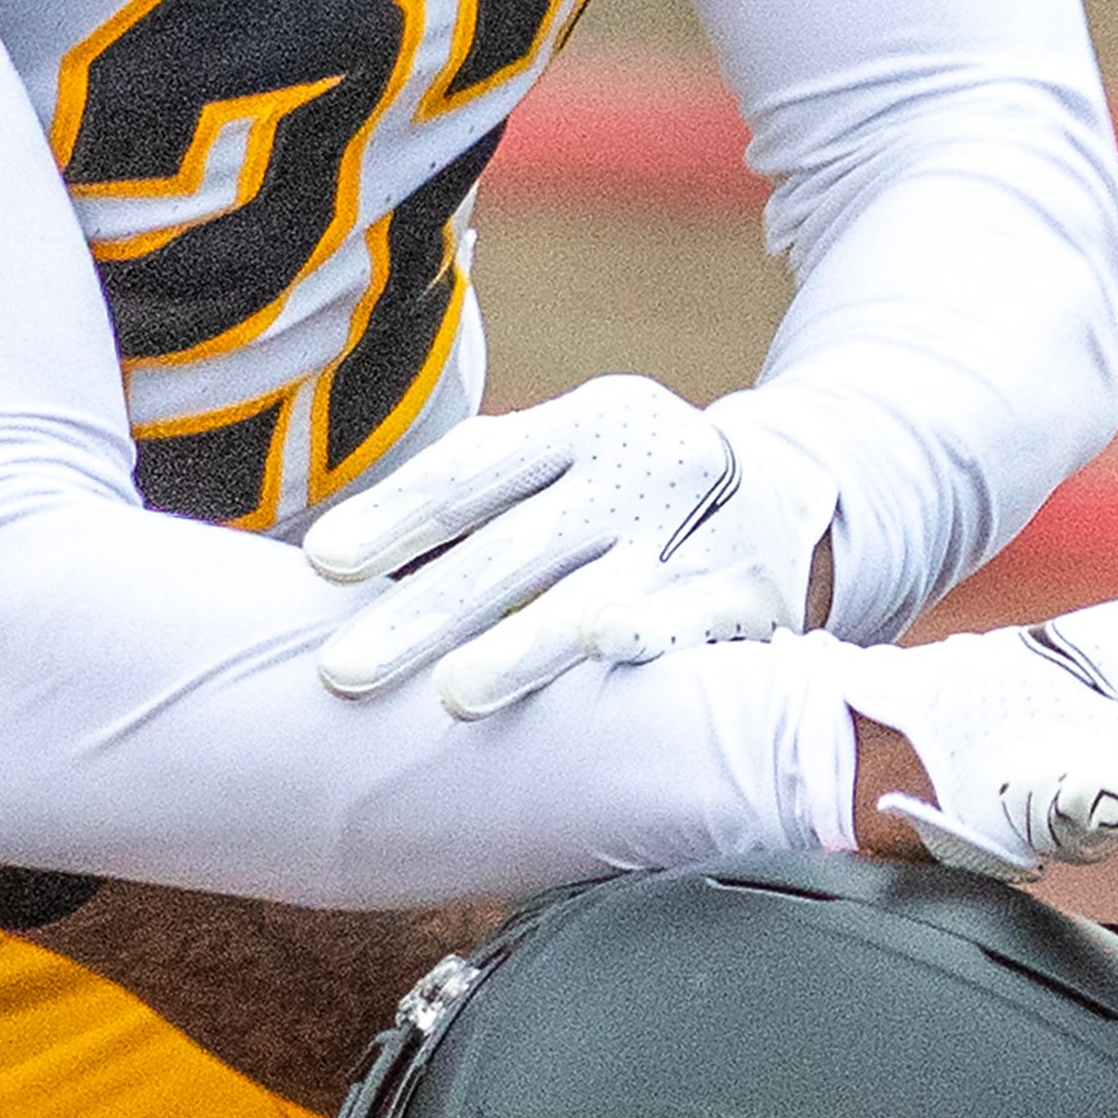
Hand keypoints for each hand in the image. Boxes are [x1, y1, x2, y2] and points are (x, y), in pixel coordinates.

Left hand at [307, 378, 835, 711]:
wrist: (796, 491)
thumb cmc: (632, 491)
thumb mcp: (568, 460)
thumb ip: (477, 493)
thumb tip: (334, 560)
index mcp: (581, 422)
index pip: (473, 471)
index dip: (397, 516)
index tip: (322, 565)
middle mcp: (636, 467)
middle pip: (515, 544)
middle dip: (425, 611)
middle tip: (343, 668)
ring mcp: (694, 528)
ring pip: (595, 589)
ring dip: (521, 644)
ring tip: (452, 695)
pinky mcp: (744, 587)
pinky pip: (691, 616)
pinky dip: (648, 631)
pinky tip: (603, 645)